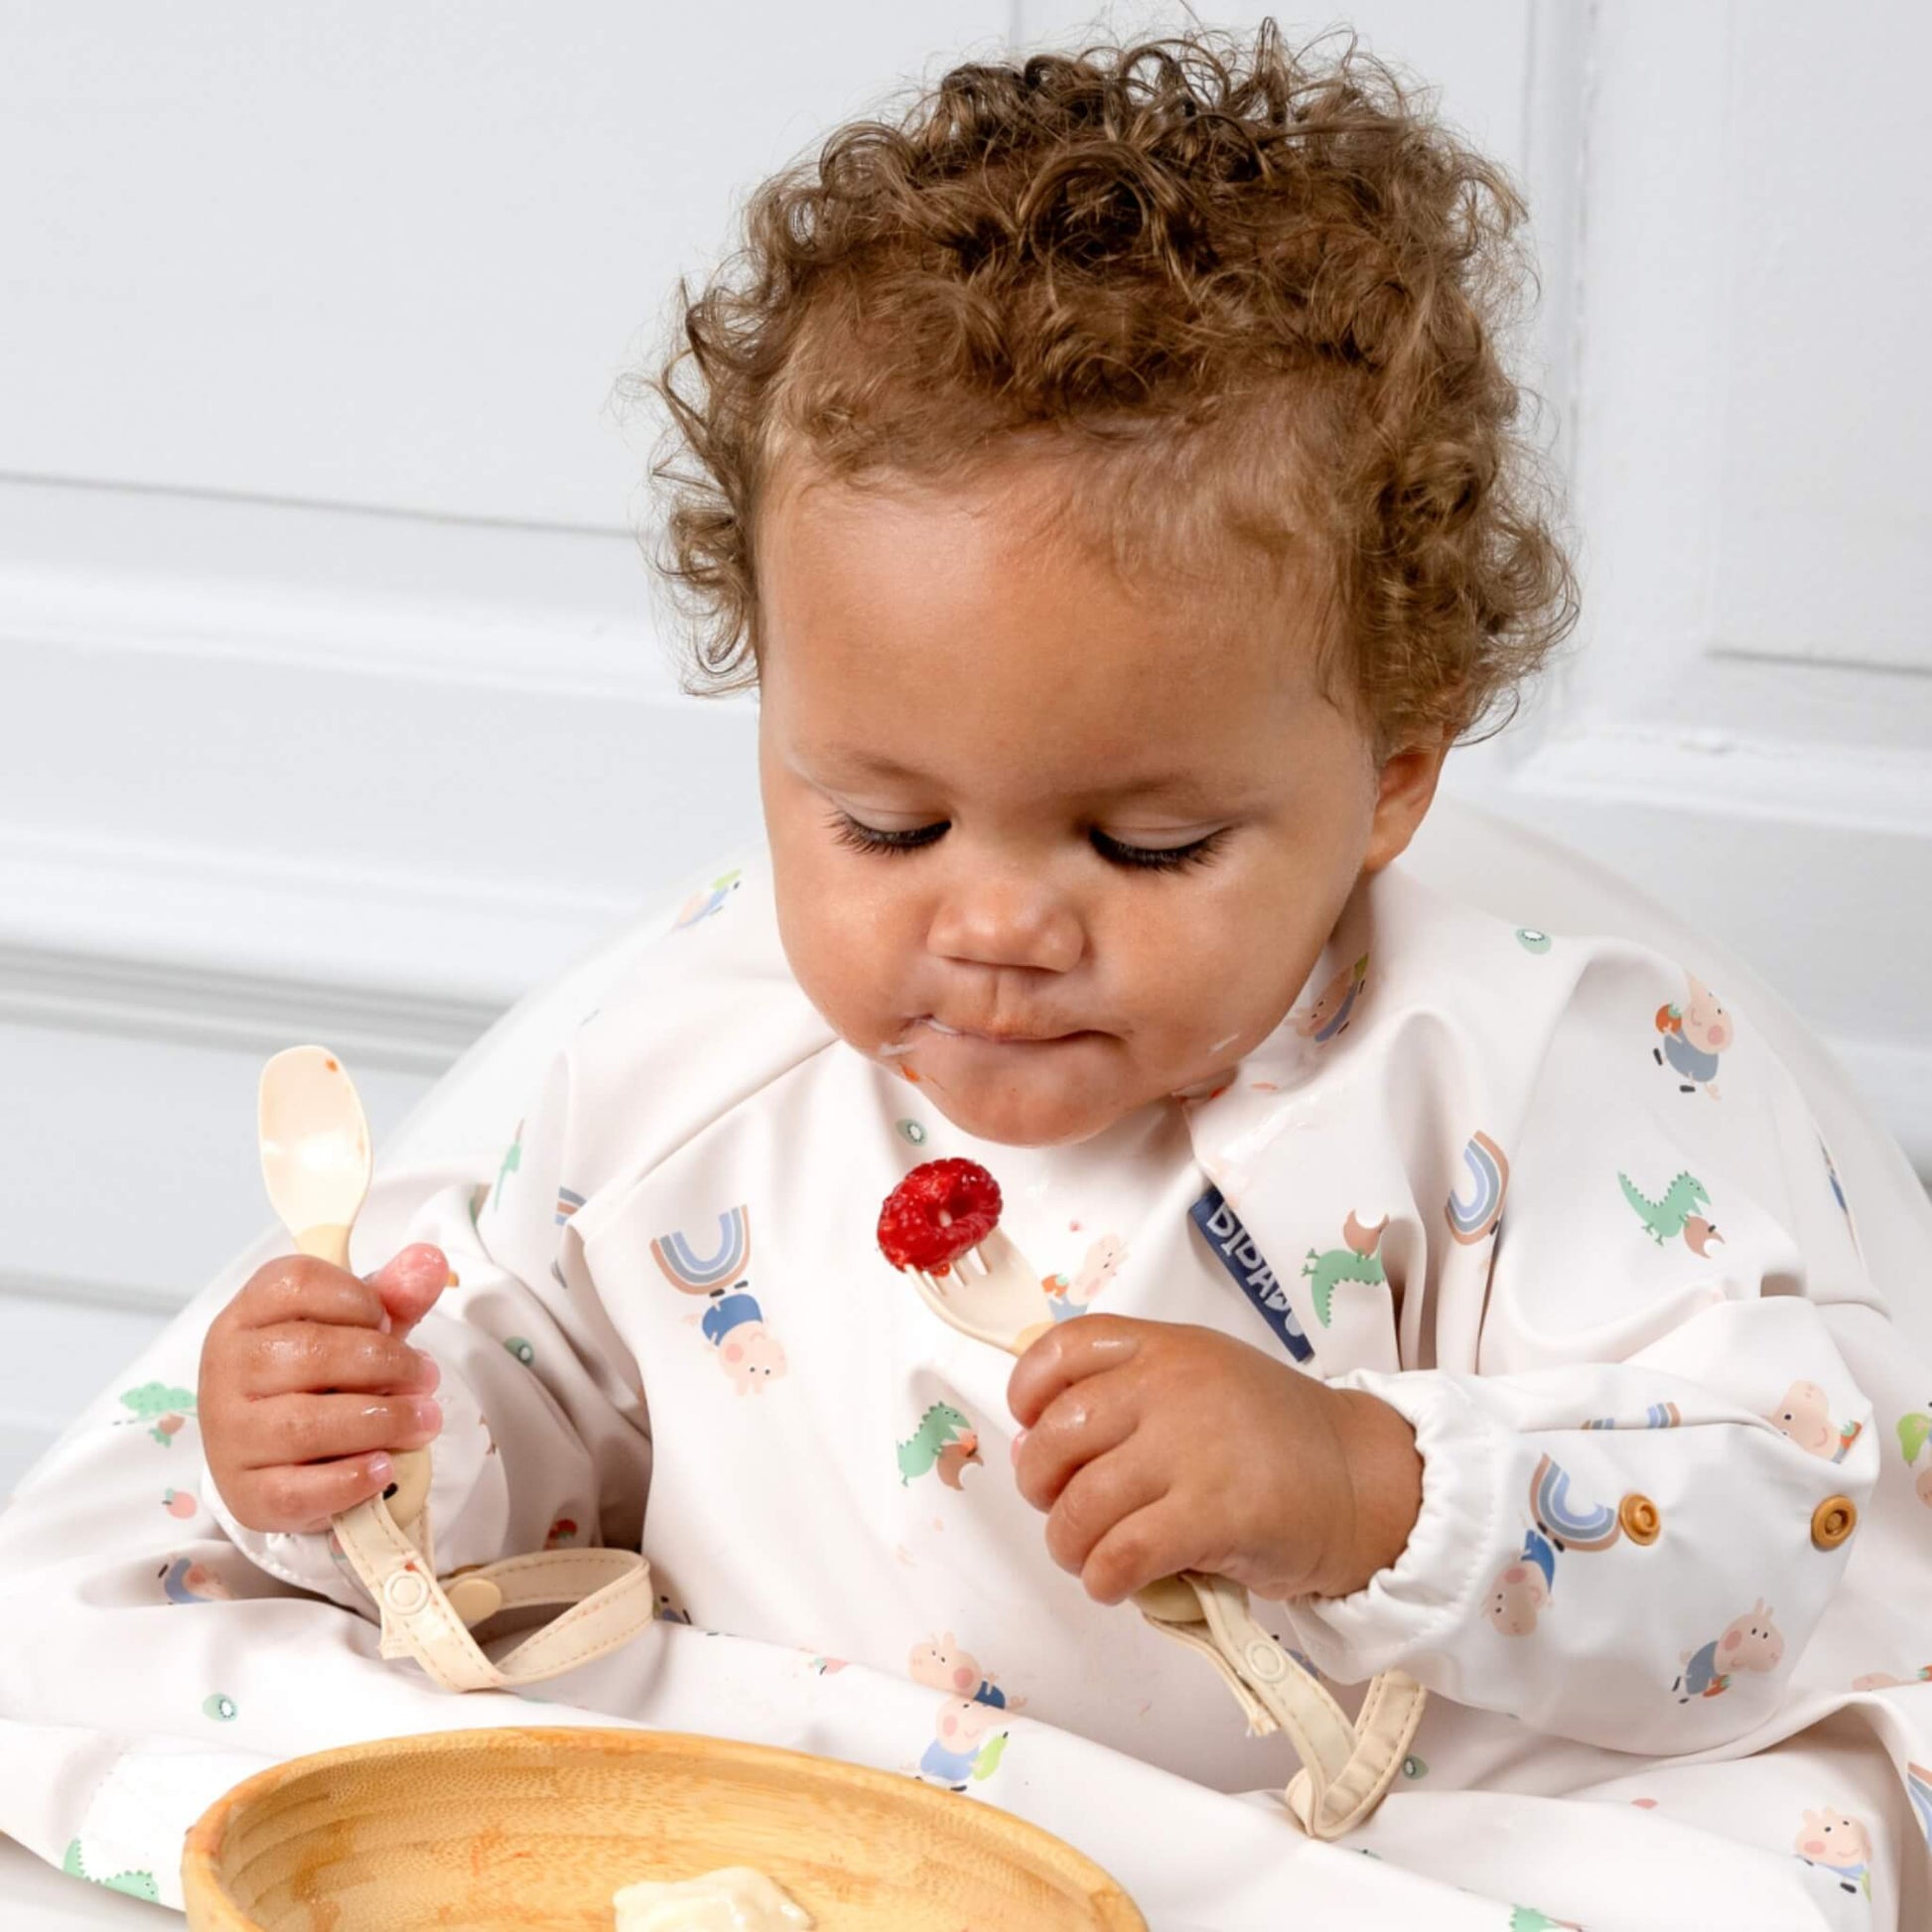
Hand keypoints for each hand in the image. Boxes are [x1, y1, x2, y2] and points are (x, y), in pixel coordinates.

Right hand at [198, 1243, 451, 1532]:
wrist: (281, 1455)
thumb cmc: (322, 1377)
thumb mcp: (357, 1329)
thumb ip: (394, 1294)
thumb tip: (429, 1261)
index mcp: (246, 1315)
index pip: (297, 1283)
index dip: (359, 1298)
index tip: (388, 1322)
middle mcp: (226, 1370)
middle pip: (310, 1353)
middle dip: (386, 1363)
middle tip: (426, 1378)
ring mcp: (229, 1434)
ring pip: (305, 1424)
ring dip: (381, 1420)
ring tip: (424, 1420)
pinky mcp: (245, 1492)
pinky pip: (297, 1490)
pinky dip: (349, 1479)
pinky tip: (384, 1467)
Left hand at [1007, 1315, 1421, 1605]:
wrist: (1365, 1481)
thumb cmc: (1277, 1439)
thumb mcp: (1202, 1384)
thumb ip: (1125, 1400)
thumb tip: (1030, 1448)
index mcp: (1167, 1347)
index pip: (1063, 1350)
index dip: (1029, 1393)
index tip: (1031, 1428)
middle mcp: (1173, 1387)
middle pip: (1057, 1436)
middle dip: (1042, 1485)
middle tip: (1064, 1508)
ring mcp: (1193, 1449)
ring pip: (1081, 1505)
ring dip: (1070, 1545)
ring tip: (1090, 1556)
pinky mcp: (1213, 1515)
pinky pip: (1121, 1554)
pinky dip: (1104, 1578)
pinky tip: (1117, 1582)